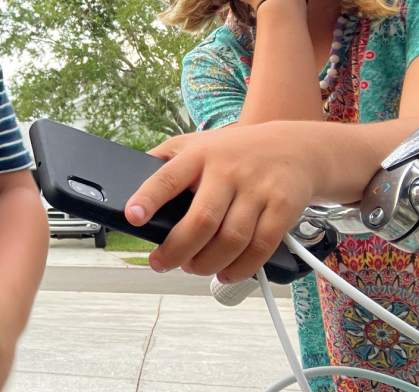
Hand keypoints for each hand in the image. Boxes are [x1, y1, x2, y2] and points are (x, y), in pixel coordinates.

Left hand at [124, 124, 322, 282]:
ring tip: (193, 268)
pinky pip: (261, 247)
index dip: (148, 198)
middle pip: (201, 220)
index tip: (132, 216)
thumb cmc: (233, 152)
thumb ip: (163, 160)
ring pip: (230, 239)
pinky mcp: (283, 206)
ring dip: (207, 264)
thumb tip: (123, 183)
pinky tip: (226, 273)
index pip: (168, 177)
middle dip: (177, 250)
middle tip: (161, 264)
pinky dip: (241, 268)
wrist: (295, 147)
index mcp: (199, 155)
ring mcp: (257, 189)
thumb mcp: (195, 144)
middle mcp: (228, 170)